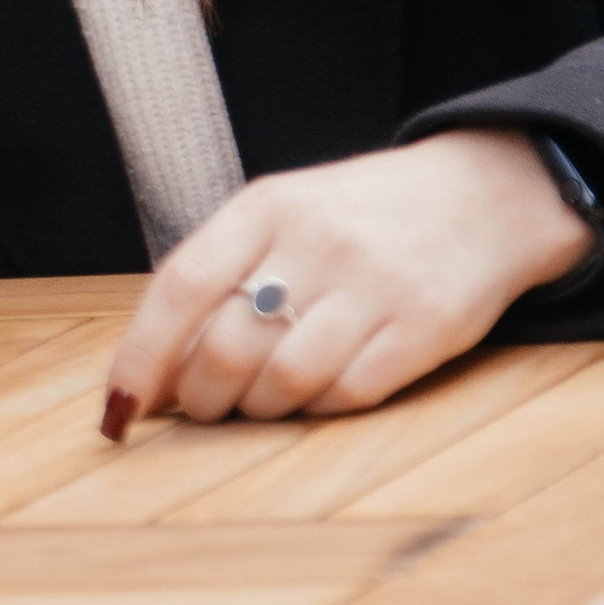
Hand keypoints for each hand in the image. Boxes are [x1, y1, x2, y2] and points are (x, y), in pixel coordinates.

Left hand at [103, 131, 591, 432]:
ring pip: (282, 380)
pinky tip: (318, 393)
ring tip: (261, 401)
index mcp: (266, 205)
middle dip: (199, 396)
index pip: (180, 286)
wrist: (483, 195)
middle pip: (224, 347)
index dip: (141, 356)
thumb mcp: (283, 214)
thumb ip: (220, 274)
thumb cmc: (358, 217)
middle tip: (203, 406)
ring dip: (258, 409)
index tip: (120, 406)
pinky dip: (319, 408)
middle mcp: (317, 241)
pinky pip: (347, 394)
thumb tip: (151, 368)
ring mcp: (374, 284)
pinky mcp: (425, 327)